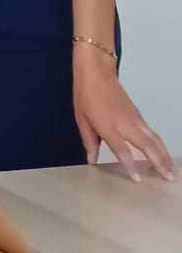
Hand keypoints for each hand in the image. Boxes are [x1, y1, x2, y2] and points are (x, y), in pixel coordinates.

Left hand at [74, 52, 174, 181]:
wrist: (97, 73)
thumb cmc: (85, 95)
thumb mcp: (81, 119)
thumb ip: (89, 141)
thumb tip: (91, 159)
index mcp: (108, 126)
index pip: (122, 150)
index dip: (131, 165)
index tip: (138, 179)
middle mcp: (125, 123)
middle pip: (147, 145)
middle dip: (159, 162)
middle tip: (168, 178)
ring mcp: (135, 119)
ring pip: (154, 139)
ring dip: (165, 155)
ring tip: (171, 170)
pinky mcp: (139, 115)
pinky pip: (152, 132)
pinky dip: (160, 144)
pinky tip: (163, 153)